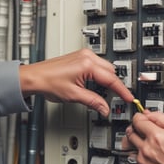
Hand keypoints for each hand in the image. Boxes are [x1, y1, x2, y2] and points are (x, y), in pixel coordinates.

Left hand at [19, 49, 133, 116]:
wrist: (34, 76)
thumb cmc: (48, 82)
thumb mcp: (74, 95)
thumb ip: (93, 102)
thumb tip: (105, 108)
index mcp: (87, 64)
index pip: (111, 79)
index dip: (122, 90)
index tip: (129, 98)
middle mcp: (87, 56)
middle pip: (111, 71)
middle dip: (114, 85)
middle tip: (116, 98)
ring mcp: (83, 55)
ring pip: (105, 67)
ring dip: (107, 79)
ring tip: (103, 92)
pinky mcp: (80, 56)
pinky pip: (97, 64)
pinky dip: (100, 74)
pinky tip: (95, 83)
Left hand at [125, 111, 163, 163]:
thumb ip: (162, 119)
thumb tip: (150, 114)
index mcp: (156, 137)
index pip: (136, 120)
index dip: (140, 117)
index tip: (142, 117)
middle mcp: (147, 149)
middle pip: (130, 133)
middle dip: (136, 128)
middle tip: (144, 129)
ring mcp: (145, 162)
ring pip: (132, 147)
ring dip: (138, 143)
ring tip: (151, 143)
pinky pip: (137, 159)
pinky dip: (143, 155)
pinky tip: (154, 155)